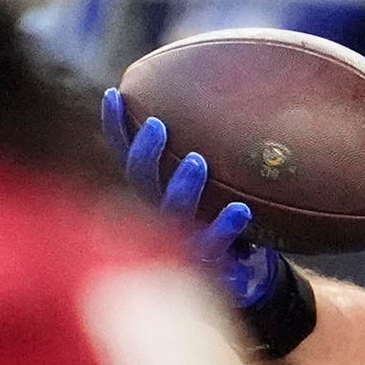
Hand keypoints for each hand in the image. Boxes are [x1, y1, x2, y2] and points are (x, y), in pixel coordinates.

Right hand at [103, 88, 288, 311]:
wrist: (248, 280)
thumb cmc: (228, 220)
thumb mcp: (223, 181)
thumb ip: (219, 146)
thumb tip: (232, 84)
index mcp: (158, 191)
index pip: (127, 156)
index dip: (116, 128)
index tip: (115, 92)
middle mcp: (162, 214)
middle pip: (141, 181)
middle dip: (145, 153)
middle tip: (156, 125)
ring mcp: (182, 241)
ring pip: (172, 213)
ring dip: (181, 186)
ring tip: (197, 161)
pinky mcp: (209, 266)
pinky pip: (214, 245)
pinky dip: (225, 227)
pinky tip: (240, 210)